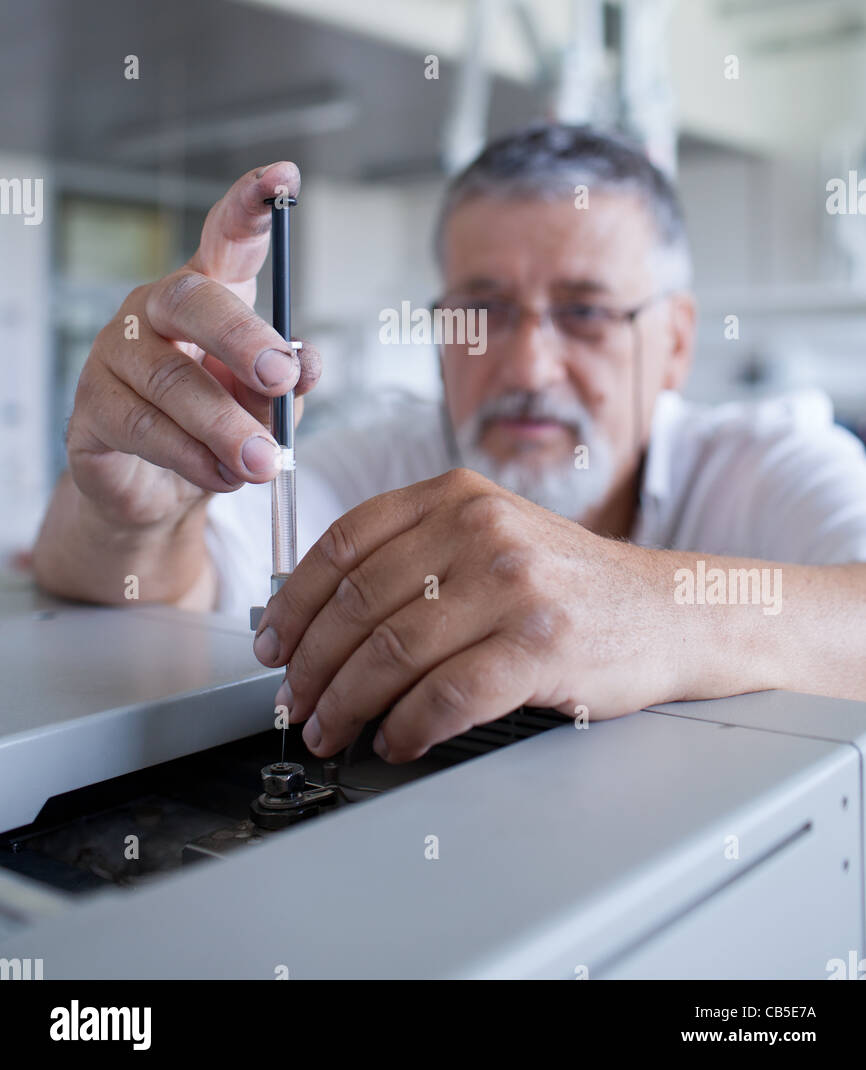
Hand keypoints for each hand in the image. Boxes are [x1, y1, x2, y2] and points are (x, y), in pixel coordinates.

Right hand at [66, 162, 320, 530]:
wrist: (161, 490)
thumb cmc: (217, 425)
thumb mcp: (266, 403)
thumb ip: (290, 382)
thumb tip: (308, 366)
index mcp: (208, 292)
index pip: (226, 235)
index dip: (252, 204)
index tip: (285, 179)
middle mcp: (156, 310)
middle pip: (193, 301)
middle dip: (243, 339)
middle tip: (281, 378)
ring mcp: (115, 355)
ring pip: (171, 381)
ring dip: (224, 425)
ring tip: (261, 461)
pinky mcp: (91, 409)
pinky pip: (144, 429)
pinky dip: (192, 457)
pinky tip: (220, 475)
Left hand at [254, 468, 690, 761]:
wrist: (669, 611)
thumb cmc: (568, 582)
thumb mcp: (492, 536)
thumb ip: (417, 555)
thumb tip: (318, 615)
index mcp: (457, 496)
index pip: (345, 542)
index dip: (294, 600)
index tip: (272, 642)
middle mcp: (481, 529)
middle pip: (359, 604)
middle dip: (312, 665)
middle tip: (296, 703)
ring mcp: (513, 586)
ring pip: (391, 653)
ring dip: (347, 705)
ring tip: (333, 732)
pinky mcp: (540, 646)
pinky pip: (445, 697)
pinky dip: (407, 729)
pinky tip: (397, 741)